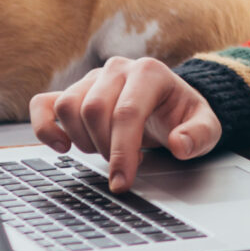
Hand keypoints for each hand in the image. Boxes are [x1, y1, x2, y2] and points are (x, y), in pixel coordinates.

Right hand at [30, 57, 222, 190]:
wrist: (169, 103)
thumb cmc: (183, 114)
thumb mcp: (206, 125)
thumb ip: (199, 135)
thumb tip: (180, 144)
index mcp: (150, 73)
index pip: (127, 112)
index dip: (122, 151)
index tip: (122, 181)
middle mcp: (118, 69)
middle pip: (94, 110)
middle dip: (105, 148)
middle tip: (121, 165)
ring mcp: (93, 78)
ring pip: (68, 107)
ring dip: (81, 139)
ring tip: (104, 150)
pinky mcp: (75, 91)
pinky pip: (44, 103)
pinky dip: (45, 126)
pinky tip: (60, 145)